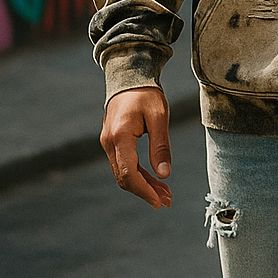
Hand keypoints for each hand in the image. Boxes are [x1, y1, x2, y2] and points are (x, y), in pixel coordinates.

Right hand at [101, 86, 172, 207]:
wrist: (129, 76)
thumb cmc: (146, 94)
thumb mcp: (160, 116)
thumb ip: (161, 146)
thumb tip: (164, 174)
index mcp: (120, 137)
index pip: (128, 173)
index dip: (144, 190)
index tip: (159, 201)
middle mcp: (109, 143)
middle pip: (124, 177)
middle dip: (146, 191)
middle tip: (168, 200)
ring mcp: (108, 143)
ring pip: (124, 173)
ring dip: (144, 185)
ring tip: (165, 193)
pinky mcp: (113, 141)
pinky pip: (124, 164)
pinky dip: (139, 174)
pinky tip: (155, 179)